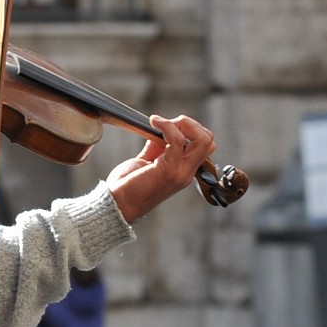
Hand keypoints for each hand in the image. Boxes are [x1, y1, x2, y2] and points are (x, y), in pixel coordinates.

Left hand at [103, 115, 219, 225]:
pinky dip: (167, 125)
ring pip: (201, 139)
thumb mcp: (147, 160)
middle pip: (209, 141)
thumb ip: (158, 145)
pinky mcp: (169, 170)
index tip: (170, 125)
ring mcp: (180, 172)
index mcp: (183, 170)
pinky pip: (177, 140)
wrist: (118, 203)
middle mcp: (186, 173)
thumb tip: (161, 128)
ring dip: (182, 123)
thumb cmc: (128, 185)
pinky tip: (154, 122)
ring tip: (160, 122)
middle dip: (190, 124)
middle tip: (168, 123)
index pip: (205, 146)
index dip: (191, 130)